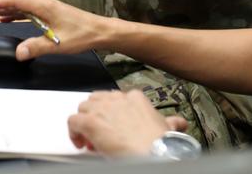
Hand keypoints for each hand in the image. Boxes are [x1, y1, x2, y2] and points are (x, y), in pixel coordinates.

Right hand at [0, 0, 110, 59]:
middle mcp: (42, 4)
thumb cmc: (82, 34)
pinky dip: (13, 14)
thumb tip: (18, 53)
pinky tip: (6, 19)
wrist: (99, 31)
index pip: (14, 1)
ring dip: (1, 8)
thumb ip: (36, 47)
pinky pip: (26, 12)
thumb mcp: (57, 43)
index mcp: (43, 6)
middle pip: (13, 0)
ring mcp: (45, 8)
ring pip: (18, 6)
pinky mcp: (49, 14)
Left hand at [67, 90, 188, 155]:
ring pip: (82, 108)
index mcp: (135, 98)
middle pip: (95, 100)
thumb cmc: (160, 144)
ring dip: (83, 123)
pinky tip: (79, 142)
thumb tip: (179, 123)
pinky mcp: (91, 122)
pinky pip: (73, 121)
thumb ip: (170, 122)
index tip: (112, 125)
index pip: (114, 98)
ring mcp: (102, 110)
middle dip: (95, 116)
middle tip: (99, 134)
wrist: (155, 153)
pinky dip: (73, 132)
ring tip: (89, 139)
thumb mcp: (167, 128)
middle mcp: (116, 100)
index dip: (110, 113)